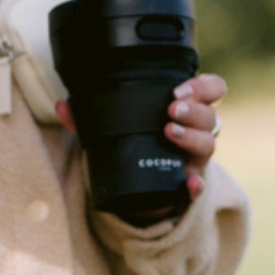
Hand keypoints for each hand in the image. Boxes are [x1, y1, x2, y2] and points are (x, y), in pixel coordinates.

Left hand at [54, 71, 225, 206]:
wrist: (138, 188)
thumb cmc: (133, 141)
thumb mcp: (112, 125)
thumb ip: (87, 115)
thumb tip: (62, 105)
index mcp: (185, 107)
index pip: (211, 88)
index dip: (201, 85)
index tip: (177, 90)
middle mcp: (196, 130)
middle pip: (211, 115)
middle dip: (194, 110)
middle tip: (171, 109)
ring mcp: (196, 157)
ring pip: (209, 143)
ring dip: (192, 136)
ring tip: (169, 132)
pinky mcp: (190, 183)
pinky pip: (199, 185)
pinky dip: (195, 184)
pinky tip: (188, 183)